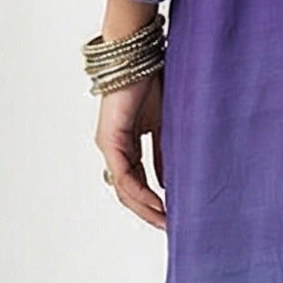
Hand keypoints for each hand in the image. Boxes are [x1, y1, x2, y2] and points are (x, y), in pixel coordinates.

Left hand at [97, 74, 164, 230]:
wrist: (138, 56)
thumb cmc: (151, 81)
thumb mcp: (164, 126)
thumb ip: (163, 155)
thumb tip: (168, 183)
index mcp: (126, 144)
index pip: (136, 182)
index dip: (152, 202)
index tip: (172, 216)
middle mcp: (114, 148)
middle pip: (127, 191)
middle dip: (148, 211)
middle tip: (170, 227)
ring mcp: (110, 145)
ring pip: (123, 188)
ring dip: (145, 207)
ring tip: (165, 221)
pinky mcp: (111, 139)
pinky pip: (124, 175)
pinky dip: (140, 191)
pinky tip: (157, 203)